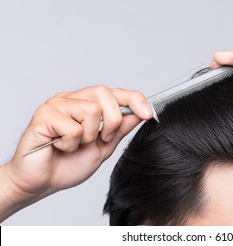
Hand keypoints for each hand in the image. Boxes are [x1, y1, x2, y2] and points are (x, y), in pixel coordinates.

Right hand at [0, 86, 151, 220]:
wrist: (41, 182)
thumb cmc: (68, 164)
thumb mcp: (102, 147)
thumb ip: (119, 130)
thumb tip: (139, 115)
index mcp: (87, 104)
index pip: (115, 92)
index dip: (135, 99)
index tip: (149, 114)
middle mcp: (73, 99)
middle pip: (105, 93)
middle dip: (112, 120)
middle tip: (102, 140)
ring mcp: (57, 104)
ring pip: (90, 110)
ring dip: (88, 136)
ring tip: (74, 145)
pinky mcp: (43, 115)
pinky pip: (72, 126)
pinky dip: (70, 143)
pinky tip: (60, 147)